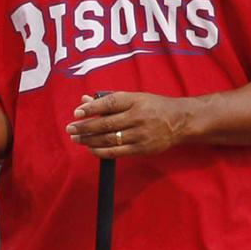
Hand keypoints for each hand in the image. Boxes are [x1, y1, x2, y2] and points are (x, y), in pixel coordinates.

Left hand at [65, 92, 192, 158]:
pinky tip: (91, 149)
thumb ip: (109, 100)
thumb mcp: (134, 98)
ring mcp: (140, 134)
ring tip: (77, 138)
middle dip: (85, 127)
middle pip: (106, 123)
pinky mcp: (142, 148)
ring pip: (109, 139)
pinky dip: (101, 151)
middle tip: (70, 129)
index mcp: (134, 100)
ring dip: (90, 140)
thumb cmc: (153, 107)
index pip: (109, 103)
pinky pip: (117, 152)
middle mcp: (137, 116)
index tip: (77, 112)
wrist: (180, 121)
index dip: (91, 108)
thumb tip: (85, 101)